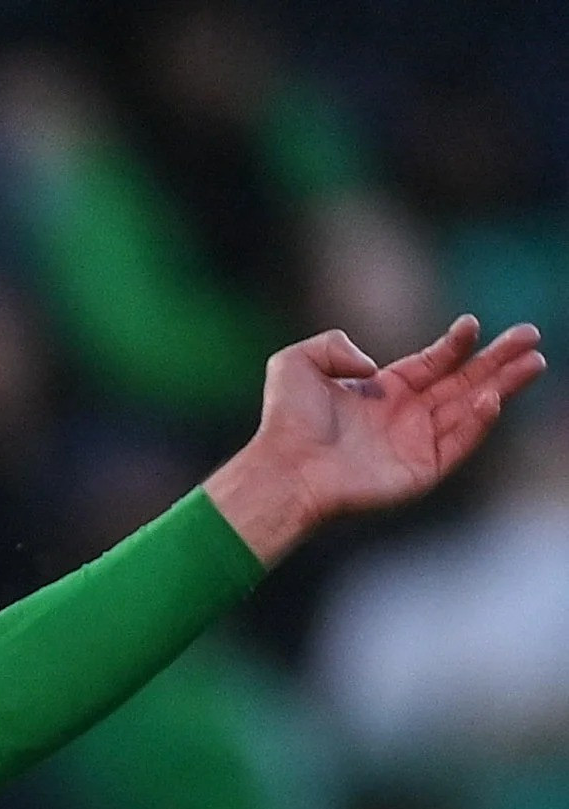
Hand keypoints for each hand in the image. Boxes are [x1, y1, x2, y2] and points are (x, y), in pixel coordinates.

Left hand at [206, 316, 546, 563]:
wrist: (284, 467)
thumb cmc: (285, 420)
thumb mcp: (296, 362)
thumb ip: (333, 344)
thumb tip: (372, 364)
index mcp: (383, 392)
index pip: (433, 362)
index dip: (456, 344)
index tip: (473, 325)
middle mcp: (405, 417)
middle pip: (464, 382)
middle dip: (498, 359)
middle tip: (531, 335)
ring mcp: (415, 445)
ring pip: (471, 410)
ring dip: (503, 385)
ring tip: (534, 362)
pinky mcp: (421, 472)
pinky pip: (458, 444)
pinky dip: (479, 423)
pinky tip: (494, 397)